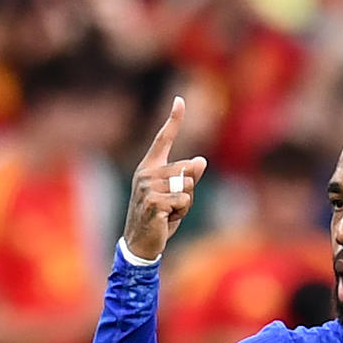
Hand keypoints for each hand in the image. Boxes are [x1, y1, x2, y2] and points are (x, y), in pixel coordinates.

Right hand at [123, 97, 208, 261]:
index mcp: (150, 167)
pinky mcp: (153, 201)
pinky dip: (181, 213)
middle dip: (188, 192)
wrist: (142, 242)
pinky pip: (183, 200)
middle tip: (172, 207)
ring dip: (185, 204)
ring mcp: (148, 186)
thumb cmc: (160, 217)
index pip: (163, 138)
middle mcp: (147, 172)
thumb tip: (201, 160)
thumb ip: (189, 178)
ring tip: (169, 213)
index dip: (173, 119)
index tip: (180, 100)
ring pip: (187, 186)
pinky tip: (166, 220)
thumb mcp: (177, 196)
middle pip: (187, 170)